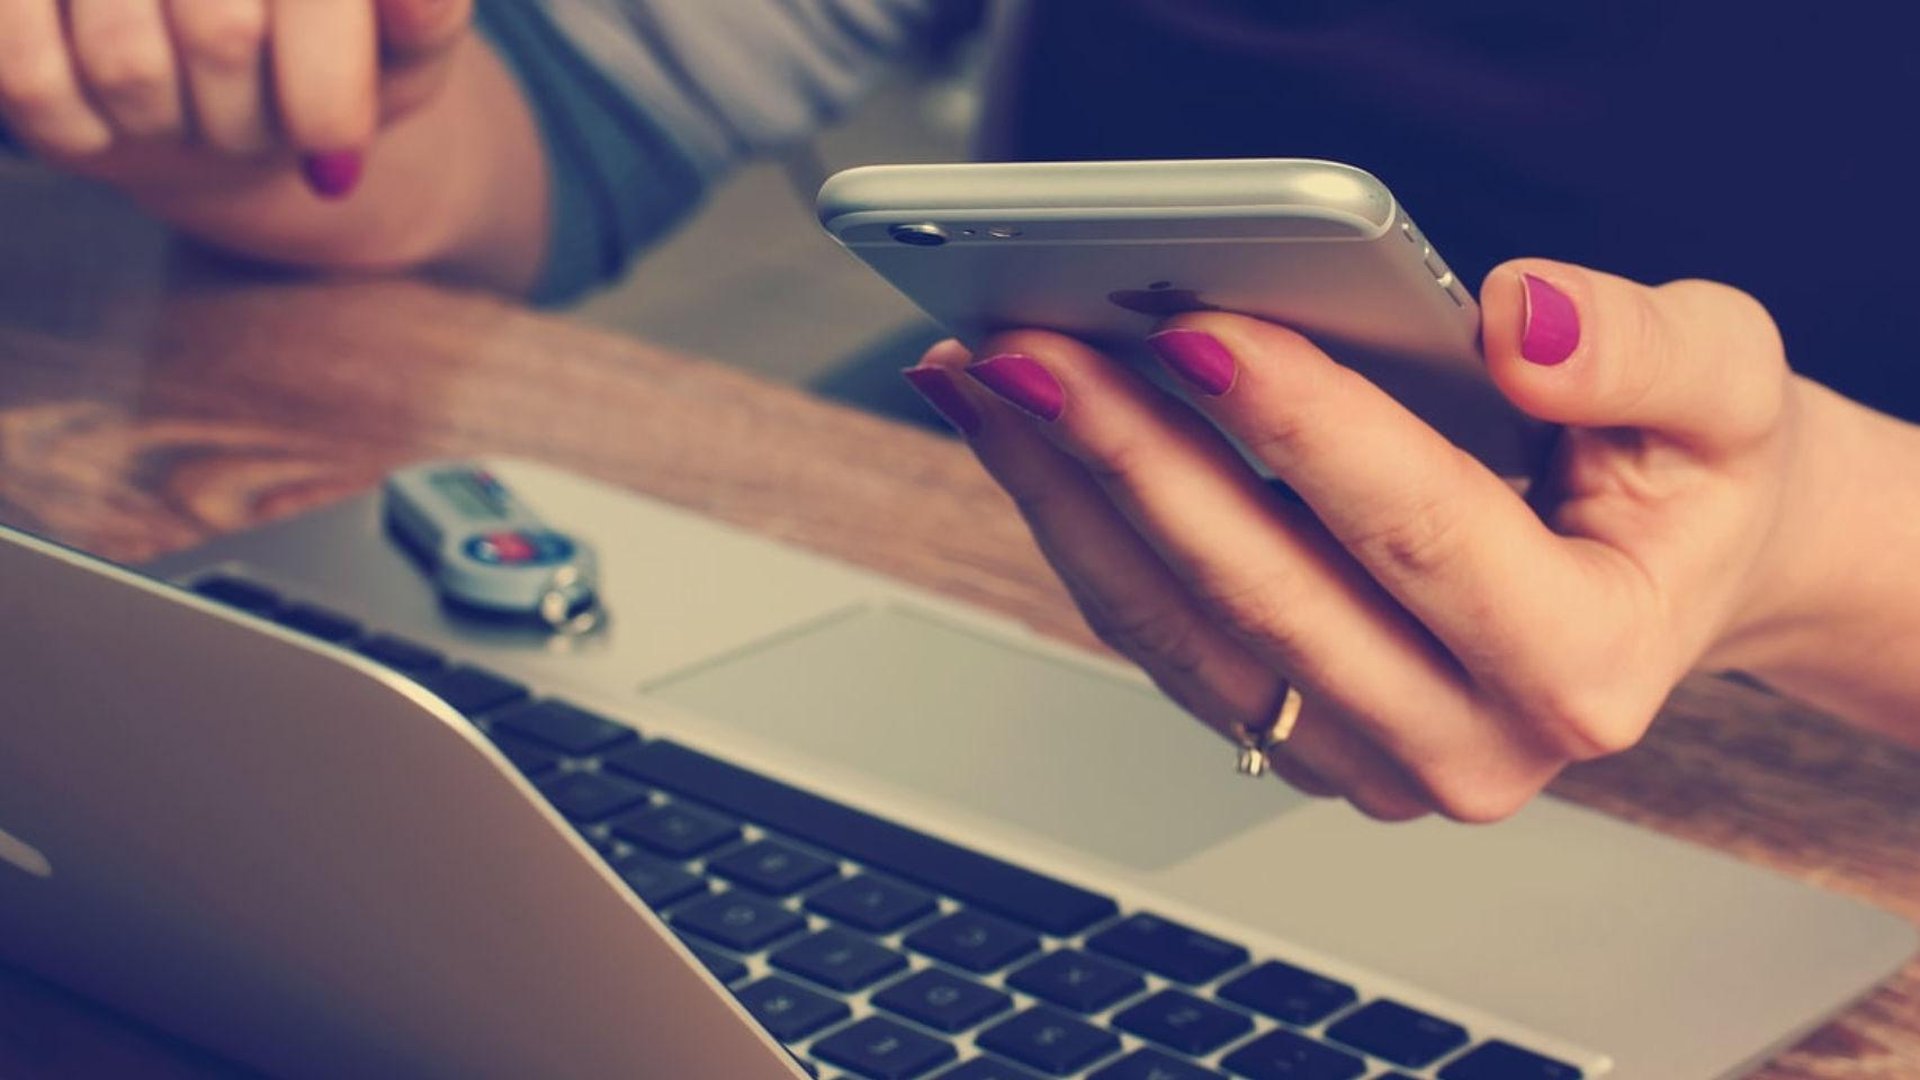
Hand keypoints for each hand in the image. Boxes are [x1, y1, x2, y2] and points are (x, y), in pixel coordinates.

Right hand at [0, 0, 472, 198]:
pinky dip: (84, 131)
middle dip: (251, 121)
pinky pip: (31, 82)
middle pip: (222, 38)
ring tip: (192, 107)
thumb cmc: (337, 51)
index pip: (278, 16)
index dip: (324, 99)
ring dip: (174, 128)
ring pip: (129, 68)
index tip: (334, 153)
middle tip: (254, 122)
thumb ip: (422, 20)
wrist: (234, 75)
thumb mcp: (403, 45)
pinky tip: (114, 119)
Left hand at [904, 260, 1810, 820]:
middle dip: (1133, 457)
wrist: (1668, 570)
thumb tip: (1514, 325)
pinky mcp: (1299, 737)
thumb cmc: (1689, 479)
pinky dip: (1083, 530)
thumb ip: (1640, 351)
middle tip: (1031, 348)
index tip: (1197, 328)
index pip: (1419, 534)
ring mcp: (1369, 760)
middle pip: (1264, 594)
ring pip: (1182, 631)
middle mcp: (1470, 744)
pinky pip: (1162, 639)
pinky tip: (1028, 436)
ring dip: (1071, 497)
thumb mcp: (1725, 386)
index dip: (1303, 427)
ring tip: (991, 379)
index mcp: (1587, 666)